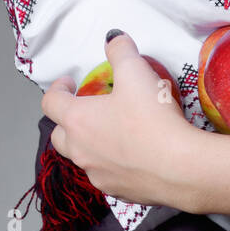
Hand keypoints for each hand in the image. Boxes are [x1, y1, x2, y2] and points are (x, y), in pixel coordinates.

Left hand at [41, 32, 199, 209]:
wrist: (179, 167)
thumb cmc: (152, 118)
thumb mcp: (136, 72)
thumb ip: (121, 51)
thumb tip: (113, 39)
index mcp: (78, 121)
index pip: (50, 103)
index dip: (57, 88)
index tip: (71, 82)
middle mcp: (80, 151)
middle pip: (59, 135)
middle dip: (68, 120)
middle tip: (89, 108)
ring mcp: (97, 175)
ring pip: (82, 157)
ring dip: (90, 143)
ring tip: (114, 130)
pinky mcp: (117, 192)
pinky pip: (106, 174)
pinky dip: (112, 162)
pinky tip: (135, 154)